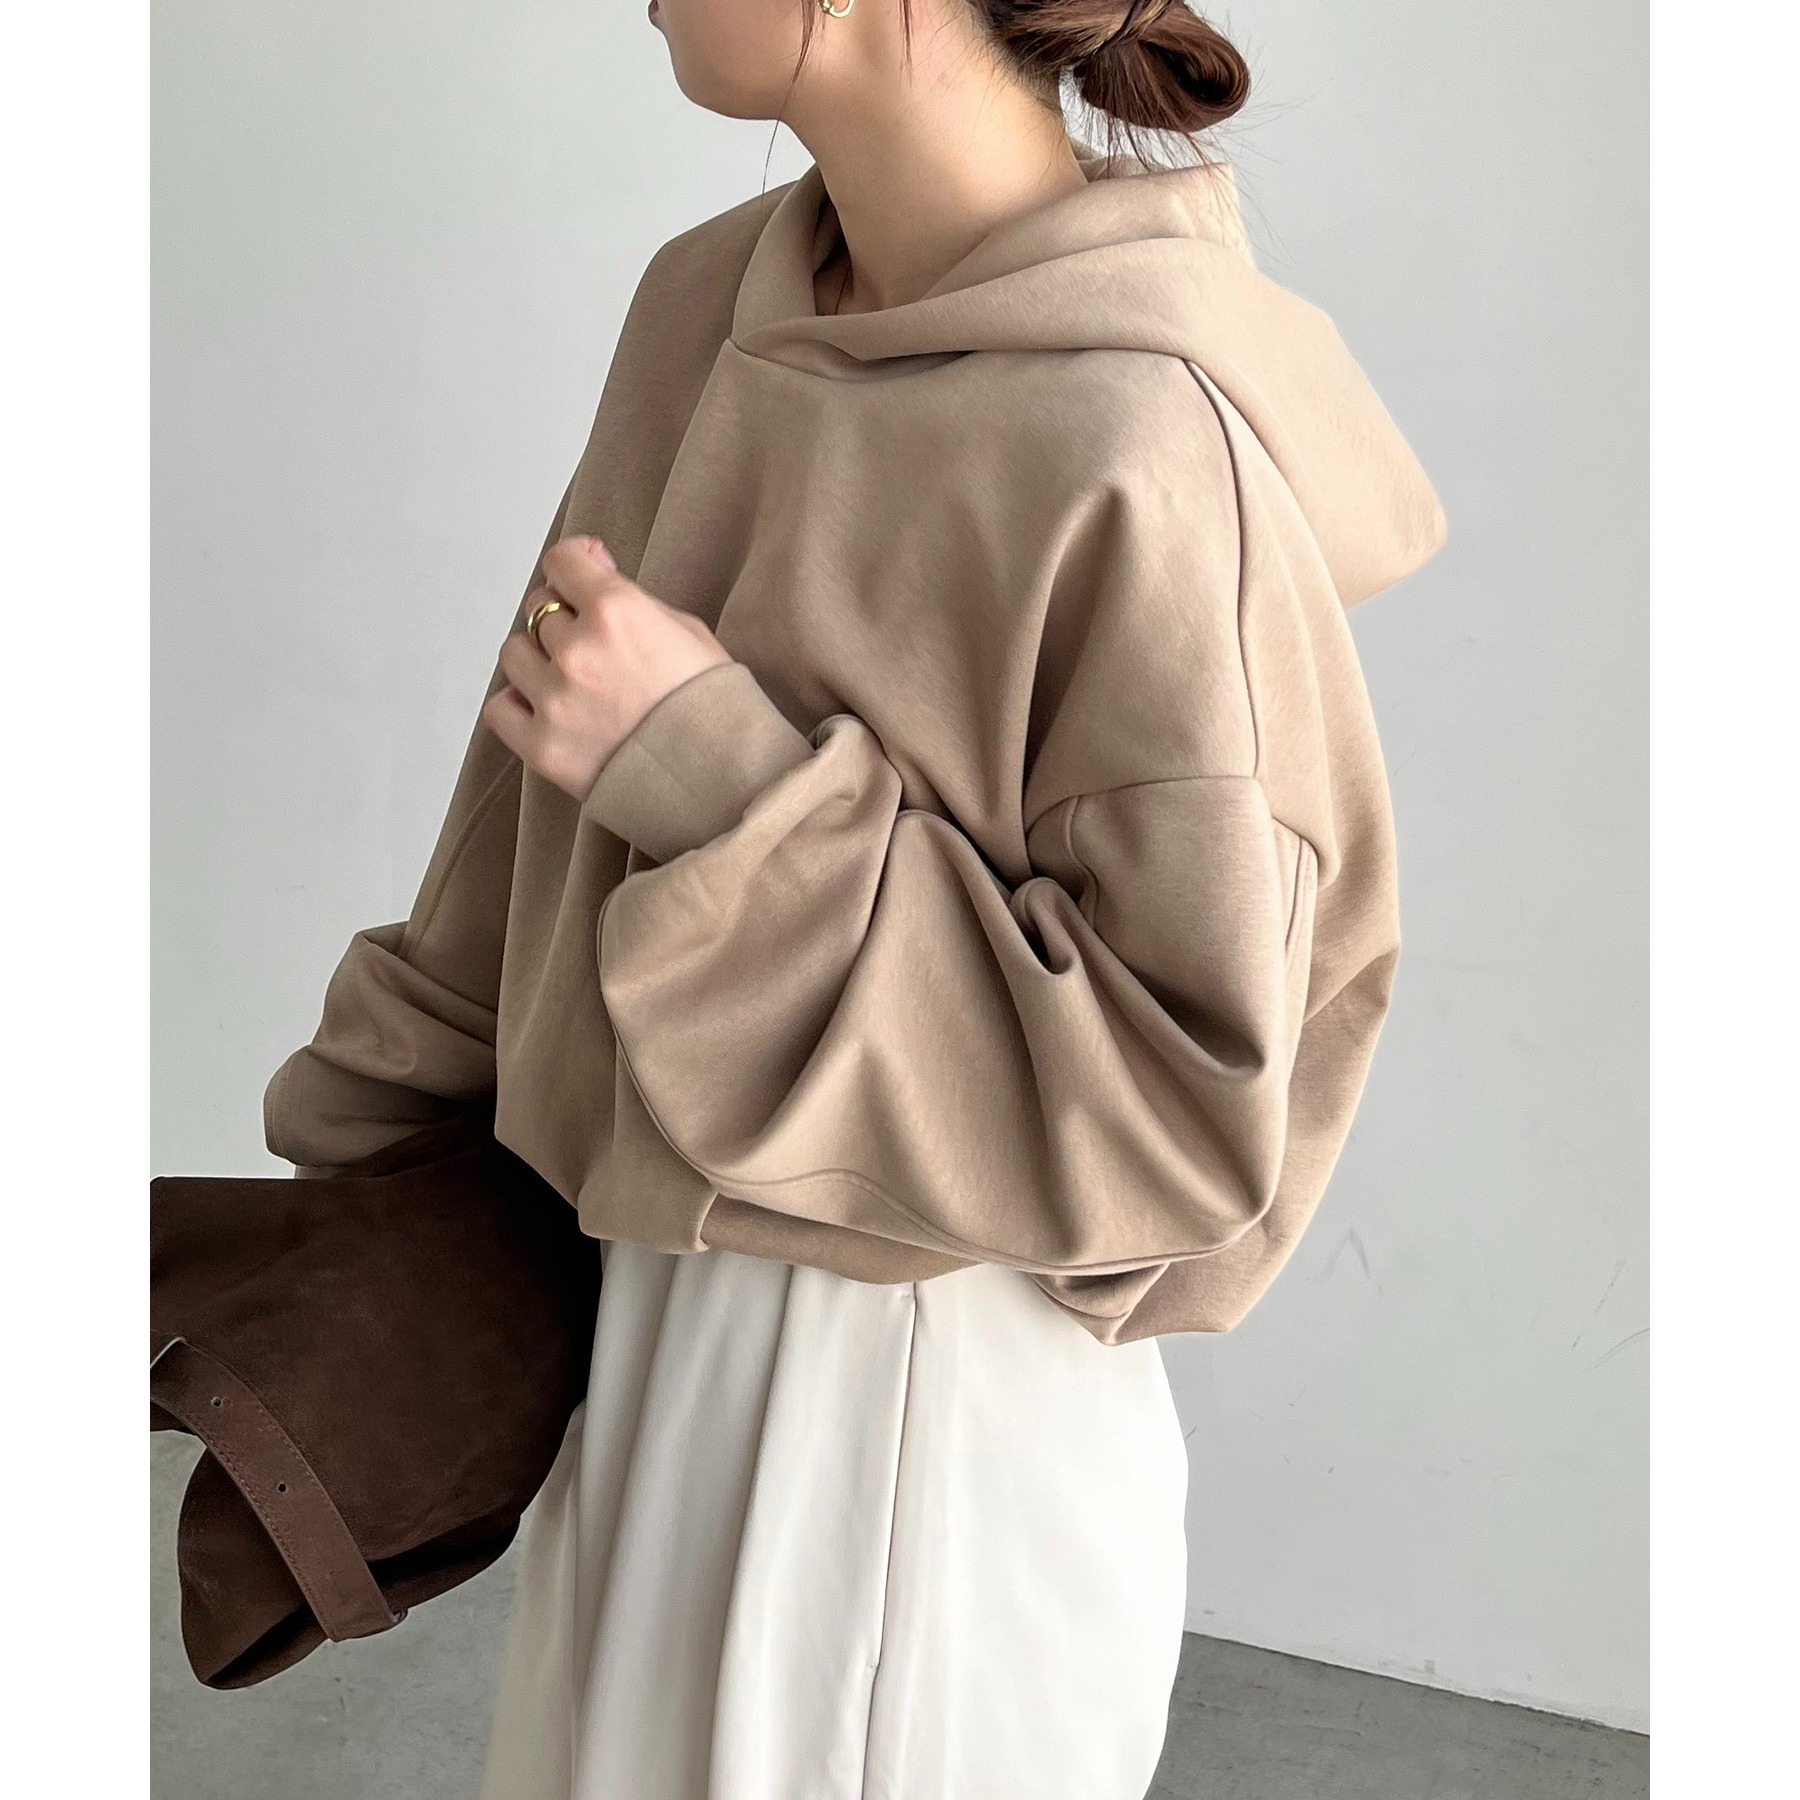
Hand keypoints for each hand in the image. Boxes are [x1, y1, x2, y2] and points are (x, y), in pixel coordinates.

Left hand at [482, 535, 731, 800]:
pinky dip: (518, 705)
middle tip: (594, 644)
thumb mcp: (688, 630)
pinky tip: (549, 709)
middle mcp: (578, 650)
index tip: (584, 574)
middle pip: (539, 609)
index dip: (575, 565)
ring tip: (573, 682)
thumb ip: (632, 598)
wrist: (723, 781)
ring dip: (538, 660)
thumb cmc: (714, 707)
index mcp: (617, 611)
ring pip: (514, 653)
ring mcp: (556, 700)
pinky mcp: (543, 747)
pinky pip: (501, 708)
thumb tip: (594, 568)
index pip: (562, 562)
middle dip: (565, 618)